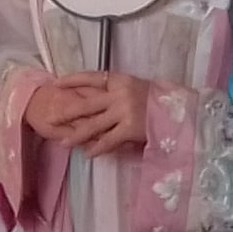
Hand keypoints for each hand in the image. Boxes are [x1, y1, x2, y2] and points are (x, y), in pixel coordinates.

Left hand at [25, 74, 150, 153]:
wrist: (182, 112)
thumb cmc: (160, 101)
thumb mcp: (137, 87)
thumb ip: (118, 91)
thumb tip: (95, 98)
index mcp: (121, 79)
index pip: (91, 77)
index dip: (72, 80)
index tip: (56, 83)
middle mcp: (120, 93)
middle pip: (86, 103)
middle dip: (66, 112)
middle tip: (50, 118)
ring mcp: (124, 111)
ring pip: (93, 124)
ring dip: (76, 135)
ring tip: (63, 143)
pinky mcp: (130, 128)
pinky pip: (108, 140)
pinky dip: (97, 148)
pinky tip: (88, 154)